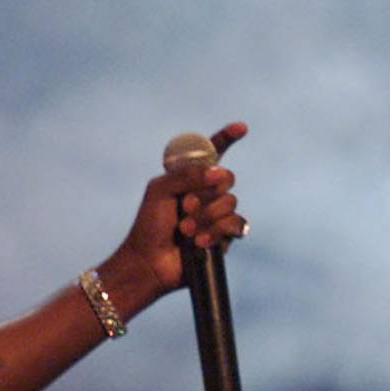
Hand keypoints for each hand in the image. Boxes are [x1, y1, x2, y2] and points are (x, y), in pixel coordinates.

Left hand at [103, 121, 247, 309]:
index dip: (226, 138)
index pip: (212, 153)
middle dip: (206, 192)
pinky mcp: (224, 236)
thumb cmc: (148, 226)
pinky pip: (236, 225)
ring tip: (183, 231)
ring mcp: (216, 215)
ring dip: (206, 217)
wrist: (148, 262)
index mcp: (189, 178)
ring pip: (230, 203)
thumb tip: (218, 174)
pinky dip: (215, 232)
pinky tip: (197, 242)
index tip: (241, 129)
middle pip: (227, 178)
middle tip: (184, 207)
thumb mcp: (159, 191)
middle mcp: (206, 194)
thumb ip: (186, 175)